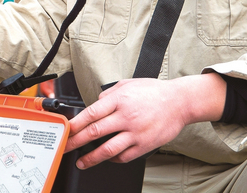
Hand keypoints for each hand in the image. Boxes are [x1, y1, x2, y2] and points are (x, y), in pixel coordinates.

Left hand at [65, 74, 225, 168]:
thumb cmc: (154, 92)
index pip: (90, 113)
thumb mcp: (127, 84)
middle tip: (65, 147)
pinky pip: (124, 156)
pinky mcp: (145, 144)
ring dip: (91, 158)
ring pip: (107, 149)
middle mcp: (126, 117)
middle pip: (94, 132)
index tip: (65, 131)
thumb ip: (108, 94)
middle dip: (76, 142)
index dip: (75, 124)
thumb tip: (94, 104)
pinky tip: (107, 159)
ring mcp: (135, 133)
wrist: (180, 101)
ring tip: (82, 162)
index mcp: (119, 100)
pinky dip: (113, 159)